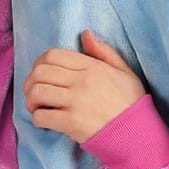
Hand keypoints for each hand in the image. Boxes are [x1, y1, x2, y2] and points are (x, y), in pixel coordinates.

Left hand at [24, 29, 146, 145]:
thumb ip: (104, 52)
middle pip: (40, 72)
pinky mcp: (71, 123)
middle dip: (30, 82)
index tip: (40, 74)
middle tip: (34, 92)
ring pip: (37, 92)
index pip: (52, 55)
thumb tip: (85, 34)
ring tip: (36, 107)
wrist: (138, 134)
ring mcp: (75, 102)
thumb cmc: (132, 104)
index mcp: (92, 66)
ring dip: (31, 100)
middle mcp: (81, 81)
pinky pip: (42, 116)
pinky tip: (44, 121)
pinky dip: (37, 118)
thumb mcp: (124, 72)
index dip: (39, 63)